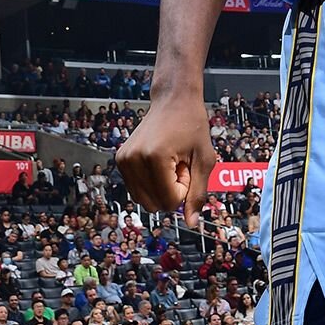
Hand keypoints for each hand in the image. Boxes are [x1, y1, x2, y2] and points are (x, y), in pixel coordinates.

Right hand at [115, 96, 219, 224]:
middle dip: (172, 191)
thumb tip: (192, 224)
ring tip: (170, 163)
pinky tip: (160, 163)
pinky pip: (136, 190)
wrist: (173, 100)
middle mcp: (133, 159)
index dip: (184, 189)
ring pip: (144, 201)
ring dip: (161, 188)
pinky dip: (151, 184)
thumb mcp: (204, 160)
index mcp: (154, 157)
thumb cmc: (192, 125)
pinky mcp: (120, 160)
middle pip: (155, 205)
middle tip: (178, 164)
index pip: (170, 201)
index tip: (186, 166)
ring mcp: (123, 160)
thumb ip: (198, 194)